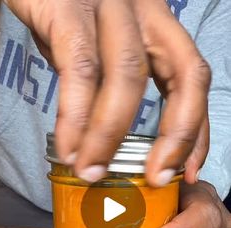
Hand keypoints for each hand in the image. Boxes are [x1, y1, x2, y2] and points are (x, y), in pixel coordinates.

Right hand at [5, 0, 209, 184]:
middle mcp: (143, 10)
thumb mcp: (99, 47)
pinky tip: (68, 147)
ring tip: (92, 172)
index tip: (188, 171)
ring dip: (110, 136)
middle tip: (155, 178)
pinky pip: (79, 71)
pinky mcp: (68, 7)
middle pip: (184, 75)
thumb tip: (111, 136)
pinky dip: (74, 116)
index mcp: (156, 23)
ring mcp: (109, 5)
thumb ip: (111, 84)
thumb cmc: (63, 12)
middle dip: (176, 136)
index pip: (194, 79)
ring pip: (128, 78)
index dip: (197, 131)